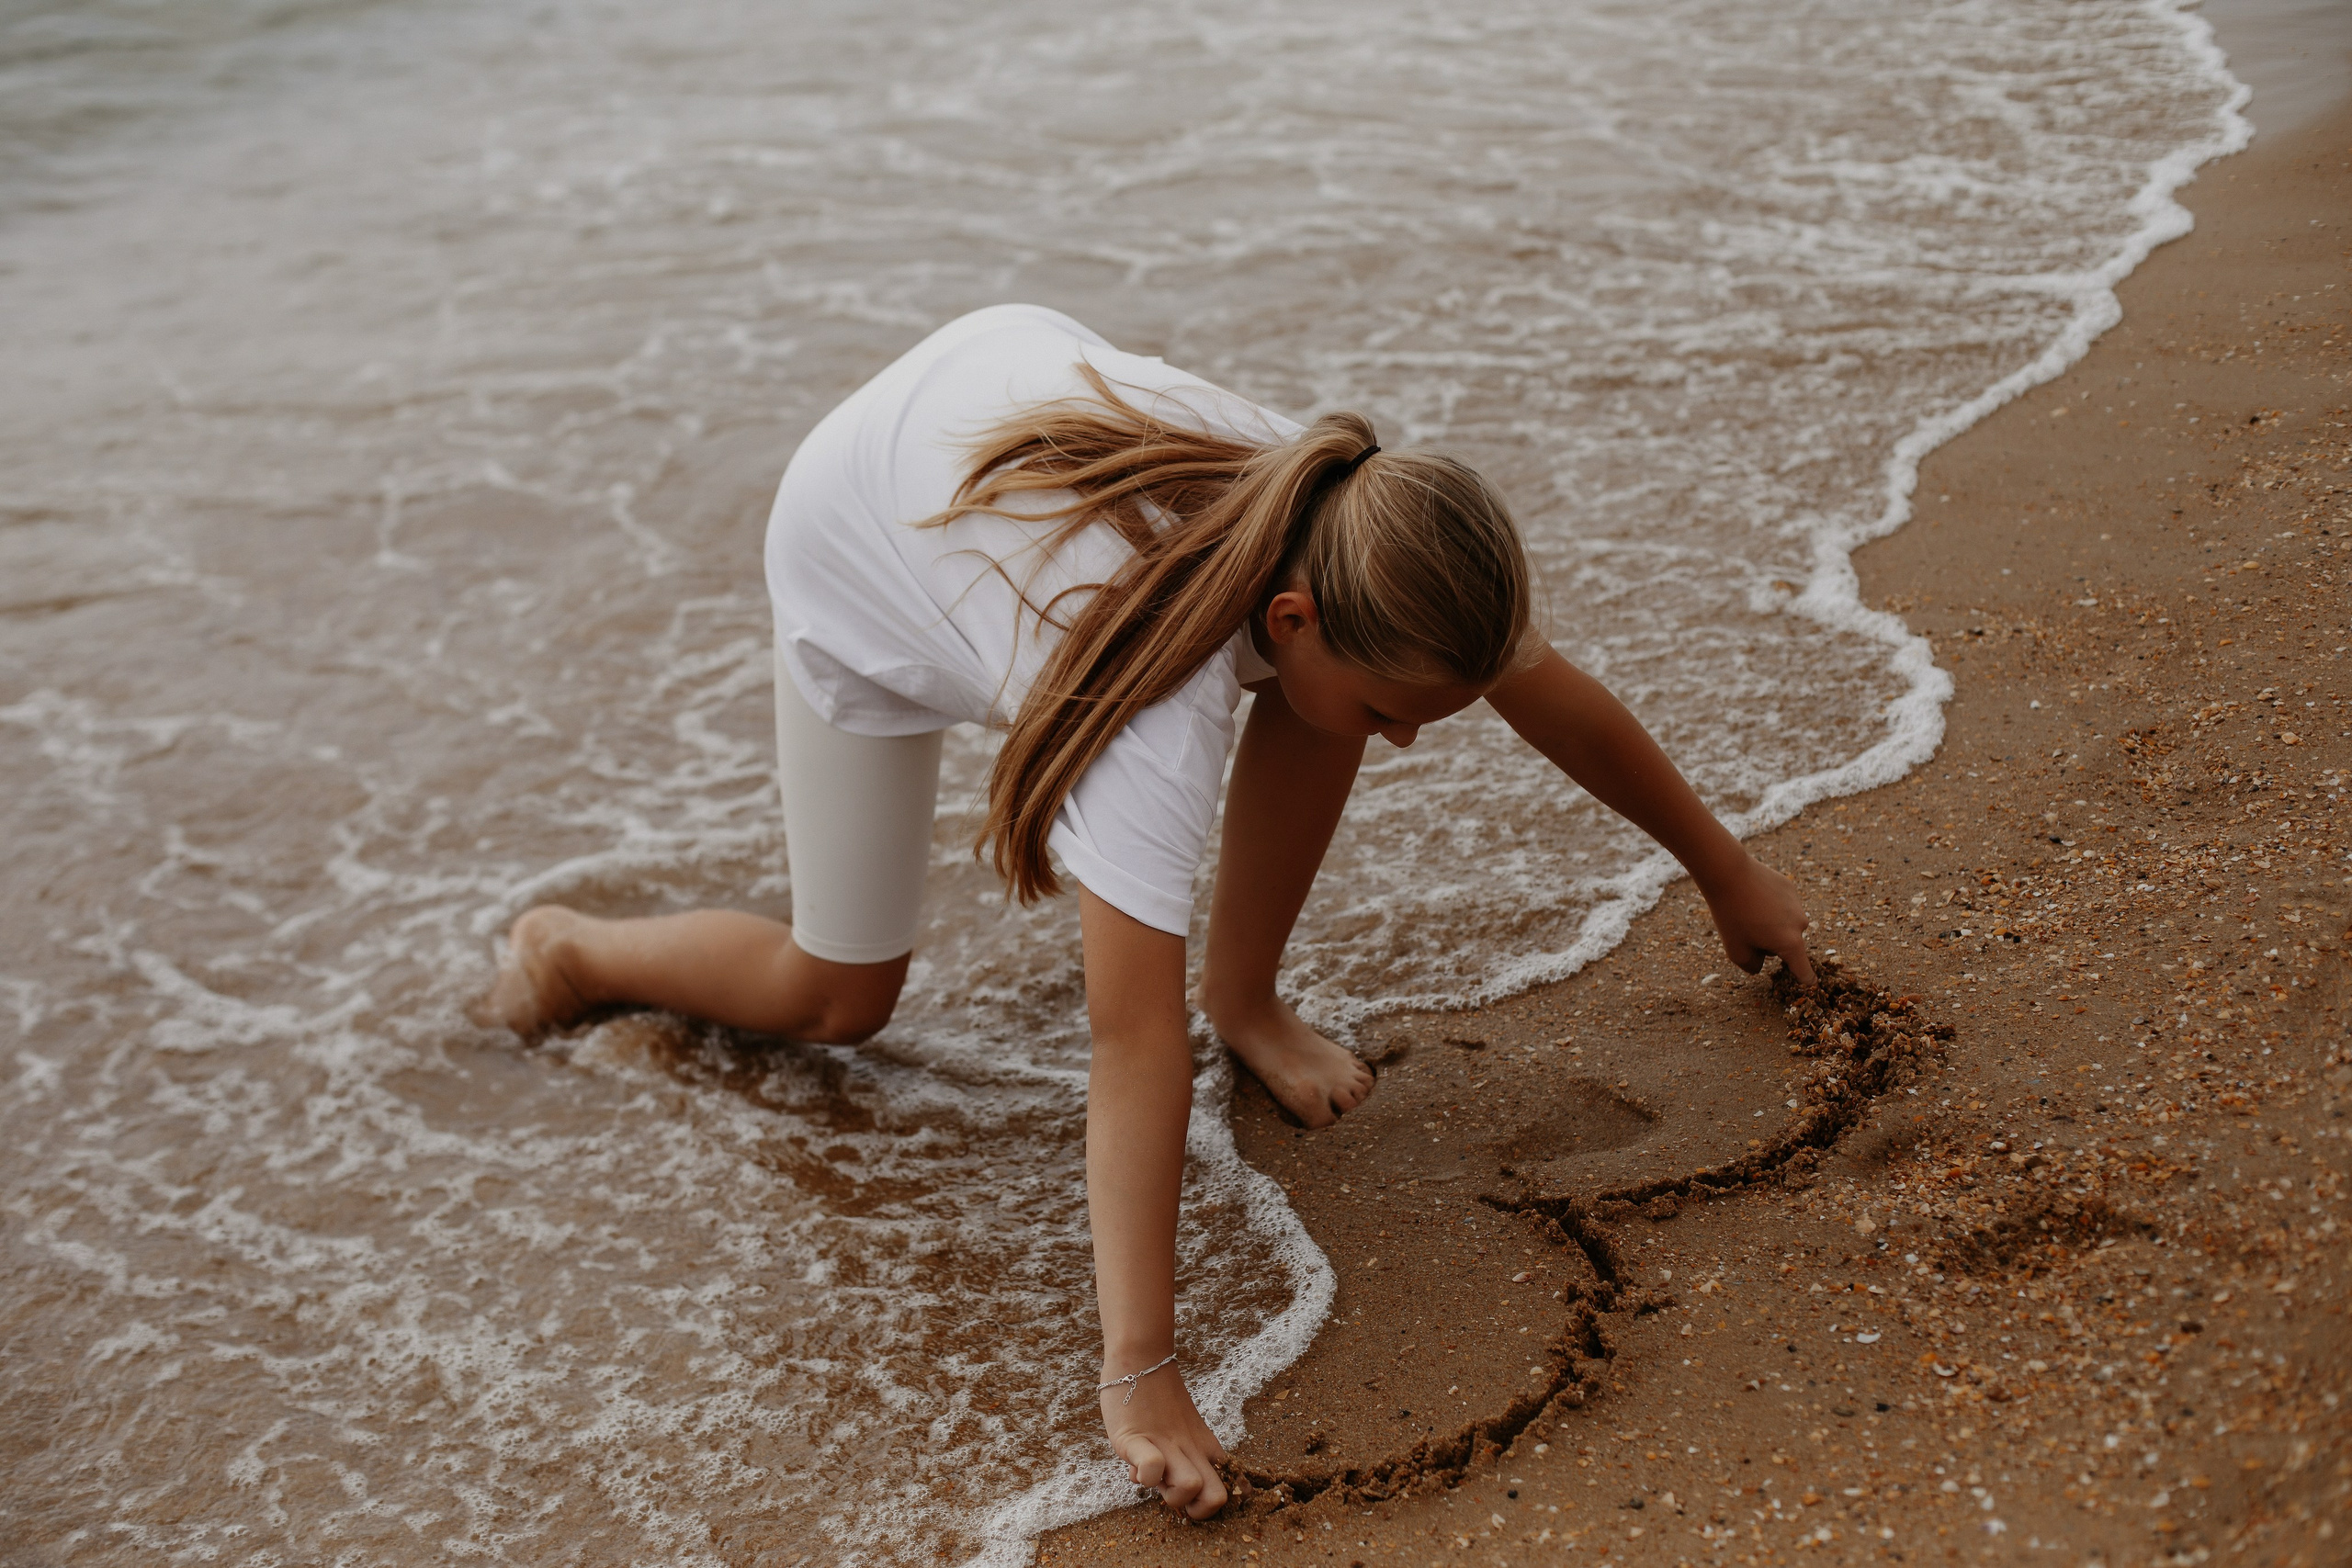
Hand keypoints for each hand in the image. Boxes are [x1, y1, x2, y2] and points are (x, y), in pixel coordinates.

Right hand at [1101, 1359, 1228, 1519]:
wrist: (1141, 1357)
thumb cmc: (1159, 1396)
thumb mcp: (1185, 1428)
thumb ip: (1184, 1456)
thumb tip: (1169, 1483)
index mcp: (1205, 1447)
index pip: (1231, 1488)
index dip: (1211, 1505)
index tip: (1193, 1499)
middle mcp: (1191, 1449)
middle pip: (1216, 1499)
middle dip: (1194, 1511)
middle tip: (1173, 1492)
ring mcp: (1166, 1444)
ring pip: (1190, 1488)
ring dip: (1167, 1494)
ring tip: (1153, 1475)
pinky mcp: (1135, 1439)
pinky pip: (1151, 1468)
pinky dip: (1144, 1476)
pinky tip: (1134, 1466)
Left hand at [1701, 852, 1814, 984]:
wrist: (1729, 873)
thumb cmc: (1731, 915)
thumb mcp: (1736, 951)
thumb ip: (1753, 966)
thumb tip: (1761, 965)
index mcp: (1791, 943)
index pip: (1803, 970)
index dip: (1805, 980)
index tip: (1810, 985)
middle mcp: (1801, 924)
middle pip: (1788, 944)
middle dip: (1771, 943)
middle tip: (1747, 930)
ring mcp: (1797, 904)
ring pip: (1785, 924)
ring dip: (1771, 924)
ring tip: (1747, 911)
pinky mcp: (1790, 888)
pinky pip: (1782, 905)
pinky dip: (1770, 905)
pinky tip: (1752, 895)